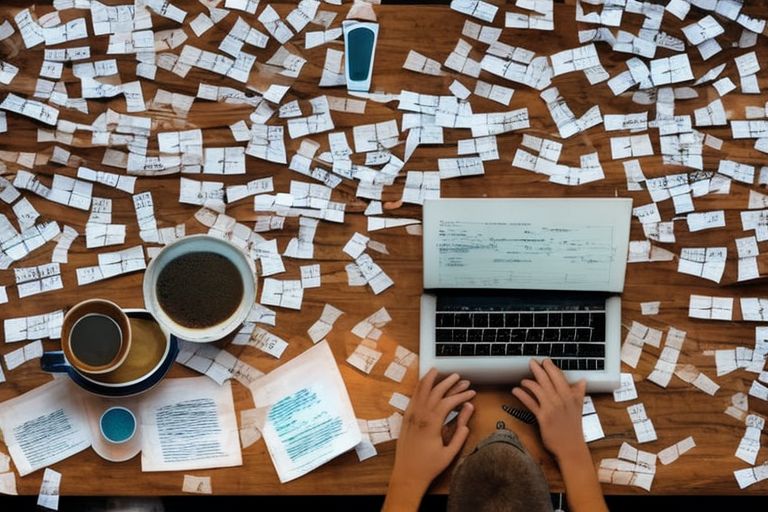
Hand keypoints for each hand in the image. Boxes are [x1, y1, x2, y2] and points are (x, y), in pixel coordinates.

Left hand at [382, 369, 474, 511]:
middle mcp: (420, 416)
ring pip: (420, 391)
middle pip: (435, 392)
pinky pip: (412, 398)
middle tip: (459, 376)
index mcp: (432, 423)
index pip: (448, 402)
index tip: (472, 392)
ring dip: (430, 380)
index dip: (461, 395)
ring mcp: (411, 416)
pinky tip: (423, 384)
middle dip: (448, 382)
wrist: (407, 475)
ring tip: (437, 370)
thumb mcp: (450, 453)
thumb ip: (460, 432)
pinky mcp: (405, 418)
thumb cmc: (429, 466)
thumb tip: (468, 412)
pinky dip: (418, 388)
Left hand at [512, 358, 586, 462]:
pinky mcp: (543, 417)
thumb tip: (582, 381)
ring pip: (539, 389)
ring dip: (529, 382)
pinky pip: (531, 403)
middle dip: (539, 369)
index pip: (560, 377)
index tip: (545, 361)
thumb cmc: (573, 428)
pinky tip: (516, 390)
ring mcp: (552, 408)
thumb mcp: (579, 408)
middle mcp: (561, 400)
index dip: (551, 367)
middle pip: (548, 380)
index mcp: (571, 397)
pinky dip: (522, 395)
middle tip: (532, 362)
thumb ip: (579, 393)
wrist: (571, 447)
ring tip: (523, 380)